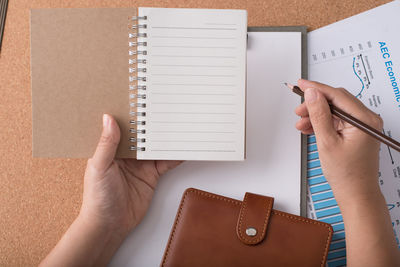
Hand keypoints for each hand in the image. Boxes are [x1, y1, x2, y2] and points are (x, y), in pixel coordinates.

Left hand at [40, 114, 180, 266]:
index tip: (141, 99)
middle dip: (152, 124)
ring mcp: (141, 164)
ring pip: (156, 146)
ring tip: (177, 124)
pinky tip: (183, 148)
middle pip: (142, 135)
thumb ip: (106, 143)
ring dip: (165, 138)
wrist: (110, 225)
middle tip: (164, 108)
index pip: (123, 127)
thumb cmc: (97, 197)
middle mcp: (127, 154)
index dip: (130, 114)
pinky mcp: (152, 175)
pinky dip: (175, 156)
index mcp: (111, 148)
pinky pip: (166, 162)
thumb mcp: (99, 167)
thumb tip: (108, 118)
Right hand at [294, 79, 399, 266]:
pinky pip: (336, 121)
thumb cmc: (347, 174)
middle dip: (315, 103)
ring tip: (301, 122)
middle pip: (336, 101)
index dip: (316, 88)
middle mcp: (366, 120)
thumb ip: (319, 115)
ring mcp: (361, 127)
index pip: (337, 95)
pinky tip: (309, 128)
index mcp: (364, 120)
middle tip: (298, 109)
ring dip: (316, 115)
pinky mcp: (356, 133)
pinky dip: (322, 123)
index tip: (301, 84)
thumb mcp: (327, 142)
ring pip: (334, 111)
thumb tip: (313, 94)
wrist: (355, 194)